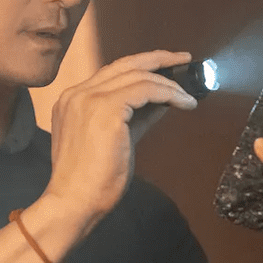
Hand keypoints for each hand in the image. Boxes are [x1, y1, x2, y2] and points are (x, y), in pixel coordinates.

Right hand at [44, 50, 197, 225]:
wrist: (74, 202)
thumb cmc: (92, 181)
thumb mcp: (118, 140)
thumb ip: (137, 118)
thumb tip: (162, 102)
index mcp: (74, 100)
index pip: (113, 72)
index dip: (143, 65)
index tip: (168, 65)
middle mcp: (78, 93)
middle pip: (125, 64)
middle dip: (159, 59)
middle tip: (184, 60)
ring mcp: (89, 98)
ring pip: (138, 76)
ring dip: (169, 84)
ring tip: (189, 97)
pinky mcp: (105, 110)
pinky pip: (145, 90)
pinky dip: (168, 93)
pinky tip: (184, 103)